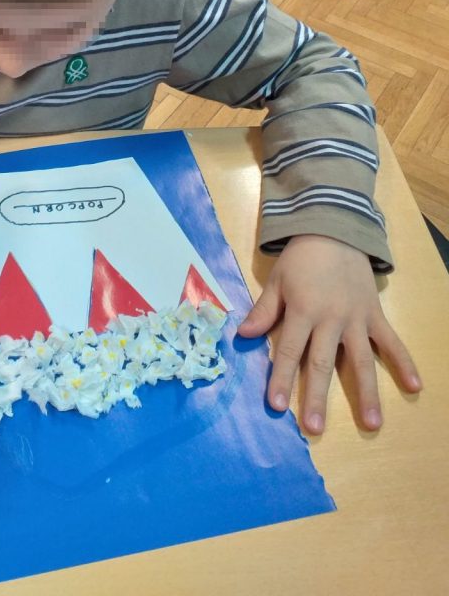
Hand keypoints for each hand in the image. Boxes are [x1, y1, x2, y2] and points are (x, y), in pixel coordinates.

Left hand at [238, 235, 421, 434]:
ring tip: (372, 423)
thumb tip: (241, 336)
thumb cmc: (301, 258)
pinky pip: (391, 341)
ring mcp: (356, 318)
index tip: (275, 405)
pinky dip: (404, 362)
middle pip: (321, 363)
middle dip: (316, 396)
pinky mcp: (375, 314)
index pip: (287, 350)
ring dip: (367, 393)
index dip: (280, 377)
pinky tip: (414, 386)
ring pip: (361, 360)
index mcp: (302, 310)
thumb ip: (263, 311)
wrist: (334, 229)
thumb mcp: (277, 281)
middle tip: (313, 428)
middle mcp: (330, 319)